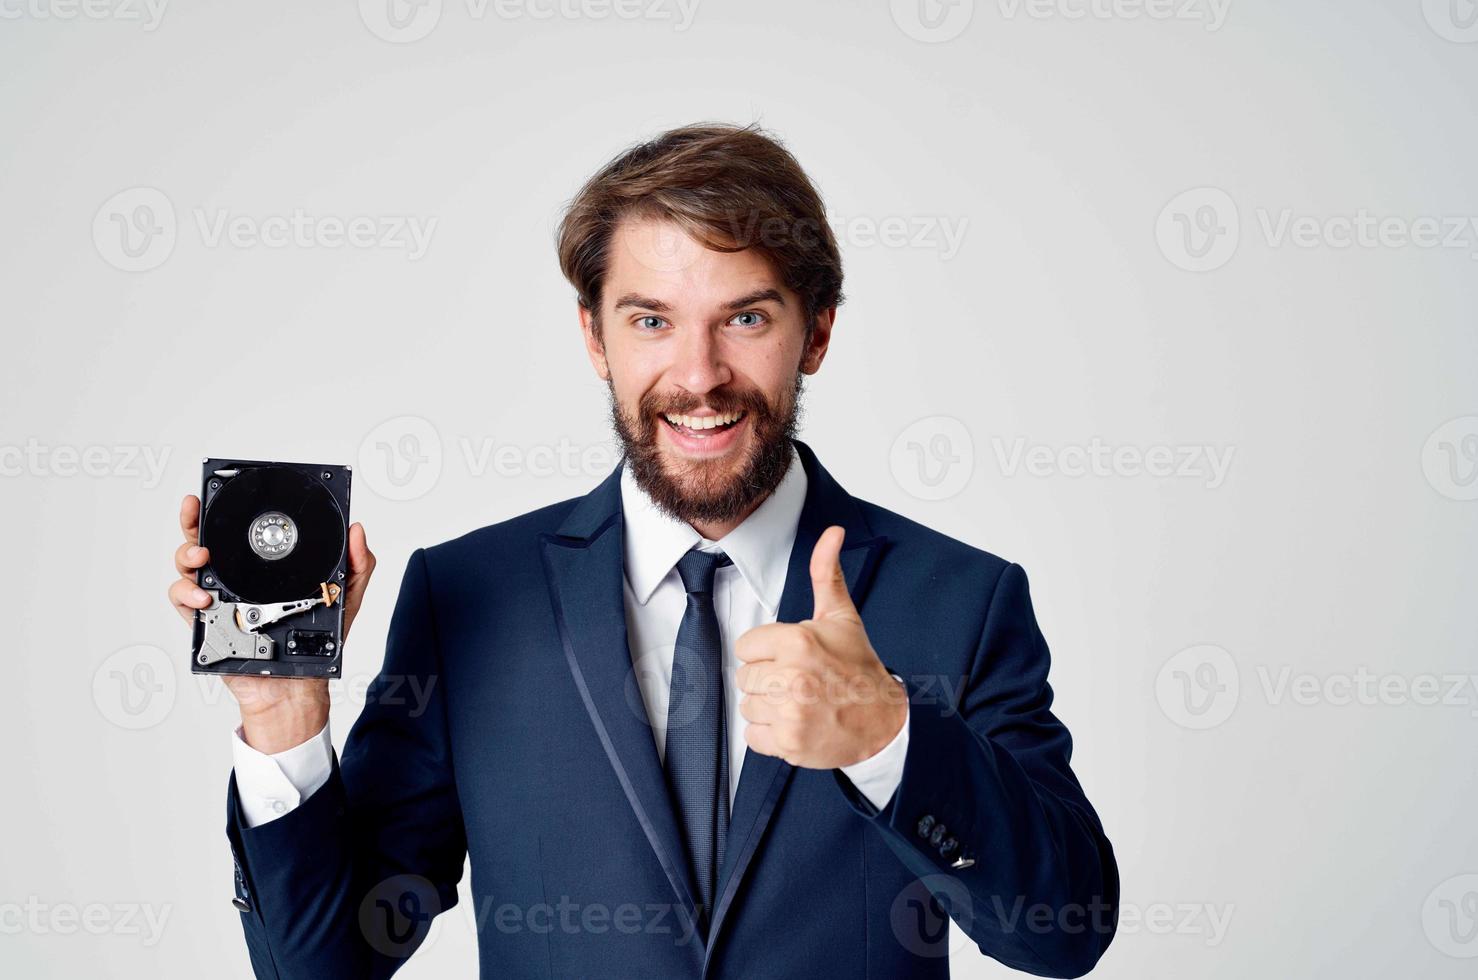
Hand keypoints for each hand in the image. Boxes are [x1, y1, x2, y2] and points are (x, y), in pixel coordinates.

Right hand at [168, 494, 376, 752]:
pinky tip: (204, 597)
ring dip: (188, 556)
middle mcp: (238, 579)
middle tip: (197, 513)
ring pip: (189, 568)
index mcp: (265, 568)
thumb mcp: (345, 598)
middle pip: (205, 541)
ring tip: (202, 558)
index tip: (223, 490)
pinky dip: (186, 596)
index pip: (243, 531)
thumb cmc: (318, 641)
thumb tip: (357, 530)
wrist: (300, 685)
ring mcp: (220, 600)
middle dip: (194, 522)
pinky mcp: (208, 625)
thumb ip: (356, 565)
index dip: (229, 509)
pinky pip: (185, 604)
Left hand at [736, 526, 906, 768]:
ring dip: (769, 707)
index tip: (790, 658)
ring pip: (748, 706)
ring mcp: (790, 713)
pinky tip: (796, 723)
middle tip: (799, 681)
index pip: (746, 646)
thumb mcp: (841, 617)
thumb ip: (826, 573)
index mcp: (797, 641)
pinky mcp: (789, 743)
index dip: (766, 652)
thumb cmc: (858, 667)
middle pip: (745, 677)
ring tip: (799, 702)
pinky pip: (754, 737)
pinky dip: (771, 735)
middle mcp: (792, 676)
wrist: (883, 720)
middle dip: (768, 679)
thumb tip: (832, 532)